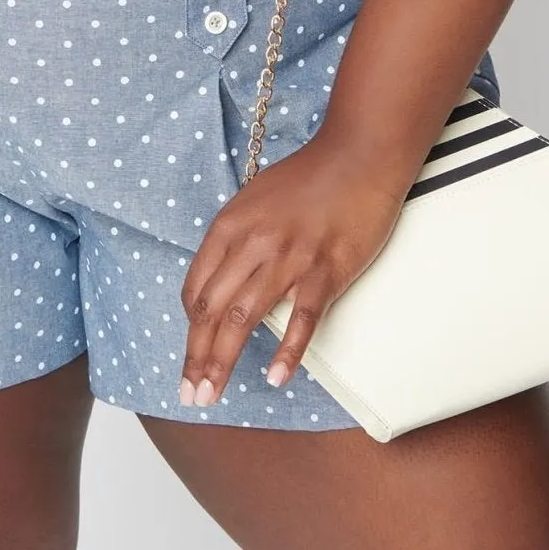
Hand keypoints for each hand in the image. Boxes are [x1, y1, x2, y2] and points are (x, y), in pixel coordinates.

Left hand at [177, 128, 412, 407]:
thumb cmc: (309, 176)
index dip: (190, 328)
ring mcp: (289, 257)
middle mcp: (253, 242)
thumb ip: (236, 239)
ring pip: (245, 319)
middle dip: (196, 357)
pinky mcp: (326, 269)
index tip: (191, 354)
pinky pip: (301, 317)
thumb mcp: (255, 199)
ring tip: (211, 395)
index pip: (196, 287)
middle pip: (213, 310)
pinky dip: (287, 350)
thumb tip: (222, 282)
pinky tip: (276, 377)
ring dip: (223, 362)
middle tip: (189, 395)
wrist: (359, 154)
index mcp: (230, 224)